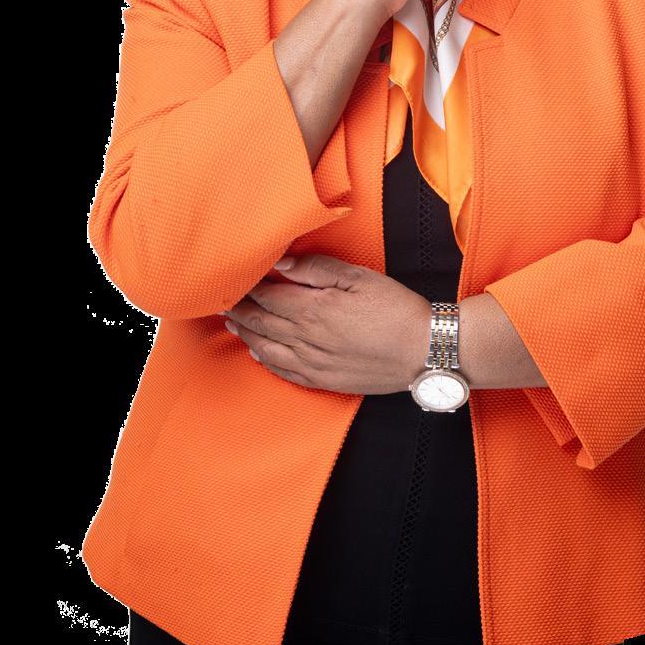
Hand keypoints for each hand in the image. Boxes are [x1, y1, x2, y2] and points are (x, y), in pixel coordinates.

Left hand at [220, 255, 432, 394]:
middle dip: (239, 309)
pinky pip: (285, 372)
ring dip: (247, 334)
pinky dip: (266, 361)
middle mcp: (306, 340)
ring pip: (267, 348)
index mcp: (313, 310)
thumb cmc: (396, 309)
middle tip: (219, 299)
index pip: (267, 297)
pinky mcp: (324, 380)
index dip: (247, 287)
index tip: (231, 278)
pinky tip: (258, 353)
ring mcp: (314, 364)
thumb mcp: (359, 277)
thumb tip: (281, 264)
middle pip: (262, 323)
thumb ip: (317, 271)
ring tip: (232, 322)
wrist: (425, 351)